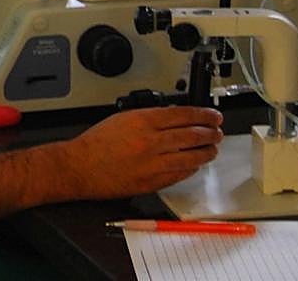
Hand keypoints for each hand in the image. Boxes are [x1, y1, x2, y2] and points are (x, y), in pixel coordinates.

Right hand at [61, 107, 222, 198]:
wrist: (80, 166)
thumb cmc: (96, 143)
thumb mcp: (122, 118)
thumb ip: (149, 118)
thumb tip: (172, 119)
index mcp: (143, 121)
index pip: (184, 115)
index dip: (203, 115)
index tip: (212, 115)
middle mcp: (152, 141)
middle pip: (192, 135)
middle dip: (210, 133)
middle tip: (217, 132)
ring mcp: (154, 163)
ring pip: (191, 157)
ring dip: (206, 152)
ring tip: (211, 149)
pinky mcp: (153, 181)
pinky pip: (180, 174)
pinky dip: (191, 168)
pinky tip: (195, 165)